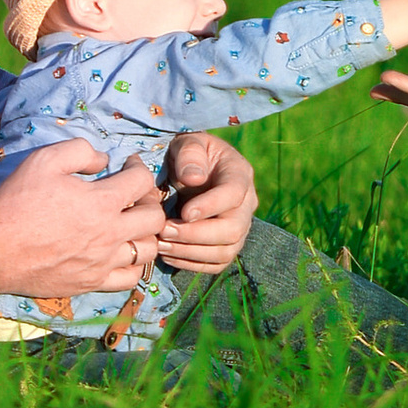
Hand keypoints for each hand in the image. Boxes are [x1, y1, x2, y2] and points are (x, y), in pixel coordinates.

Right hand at [0, 141, 164, 300]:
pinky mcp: (92, 282)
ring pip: (149, 250)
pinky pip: (131, 279)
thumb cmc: (17, 202)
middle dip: (150, 201)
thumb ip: (80, 151)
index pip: (142, 181)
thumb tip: (104, 159)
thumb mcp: (44, 160)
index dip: (139, 167)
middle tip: (134, 196)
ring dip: (146, 234)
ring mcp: (103, 262)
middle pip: (155, 218)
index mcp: (101, 202)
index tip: (129, 165)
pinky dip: (134, 265)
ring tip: (131, 225)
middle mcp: (110, 234)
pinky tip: (121, 253)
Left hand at [156, 131, 255, 273]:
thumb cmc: (188, 154)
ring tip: (161, 245)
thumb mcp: (187, 143)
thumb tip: (194, 179)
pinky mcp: (228, 245)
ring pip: (225, 251)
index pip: (233, 194)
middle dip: (196, 234)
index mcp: (239, 173)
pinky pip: (216, 263)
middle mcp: (246, 203)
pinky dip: (192, 264)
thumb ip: (189, 155)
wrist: (191, 171)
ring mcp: (240, 227)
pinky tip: (168, 255)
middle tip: (164, 231)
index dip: (211, 206)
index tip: (184, 212)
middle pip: (232, 229)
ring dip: (191, 252)